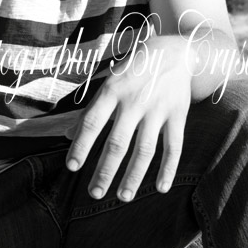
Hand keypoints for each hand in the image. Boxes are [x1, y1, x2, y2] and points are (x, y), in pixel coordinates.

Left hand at [66, 35, 193, 200]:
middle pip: (118, 142)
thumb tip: (69, 135)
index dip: (81, 145)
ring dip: (133, 176)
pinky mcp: (178, 115)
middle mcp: (135, 101)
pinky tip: (160, 188)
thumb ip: (91, 108)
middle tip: (94, 193)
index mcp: (113, 90)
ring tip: (122, 197)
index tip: (72, 167)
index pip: (93, 121)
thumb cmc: (134, 69)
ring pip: (145, 149)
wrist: (176, 50)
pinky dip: (168, 168)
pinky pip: (174, 146)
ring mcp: (158, 109)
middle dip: (105, 170)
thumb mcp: (109, 80)